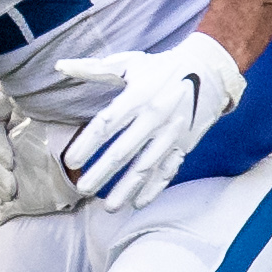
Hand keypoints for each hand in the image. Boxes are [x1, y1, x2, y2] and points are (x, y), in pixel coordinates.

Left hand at [58, 32, 245, 210]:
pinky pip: (168, 170)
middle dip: (102, 173)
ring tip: (108, 207)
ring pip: (146, 166)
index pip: (107, 124)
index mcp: (138, 96)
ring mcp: (171, 133)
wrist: (211, 70)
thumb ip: (94, 69)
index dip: (88, 143)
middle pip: (123, 151)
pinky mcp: (184, 144)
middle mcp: (154, 117)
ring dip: (127, 188)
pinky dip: (154, 188)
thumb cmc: (164, 67)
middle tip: (82, 189)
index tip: (70, 160)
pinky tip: (138, 203)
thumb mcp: (130, 64)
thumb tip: (60, 65)